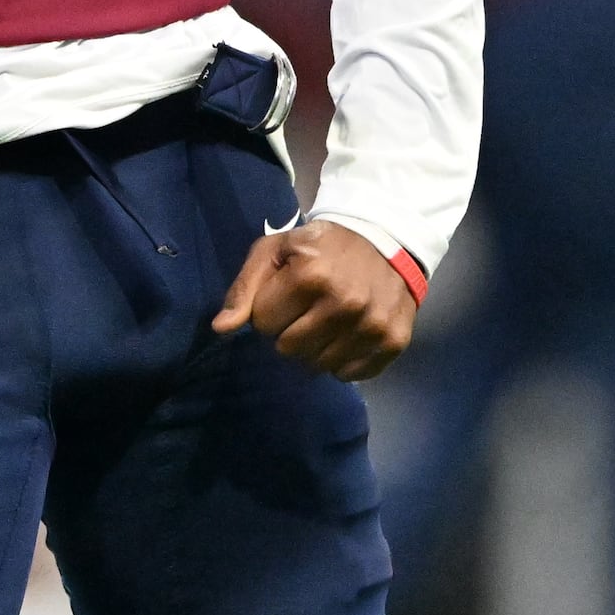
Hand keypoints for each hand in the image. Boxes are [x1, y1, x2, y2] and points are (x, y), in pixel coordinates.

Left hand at [212, 221, 417, 381]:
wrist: (385, 240)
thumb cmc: (320, 246)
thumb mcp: (274, 251)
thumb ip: (244, 288)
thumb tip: (221, 329)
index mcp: (310, 276)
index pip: (264, 323)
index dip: (270, 309)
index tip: (286, 294)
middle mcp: (344, 304)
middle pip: (288, 350)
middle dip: (289, 331)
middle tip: (306, 309)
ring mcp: (371, 326)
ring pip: (317, 366)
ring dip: (315, 348)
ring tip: (326, 320)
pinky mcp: (393, 342)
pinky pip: (349, 375)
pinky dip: (343, 360)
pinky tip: (348, 333)